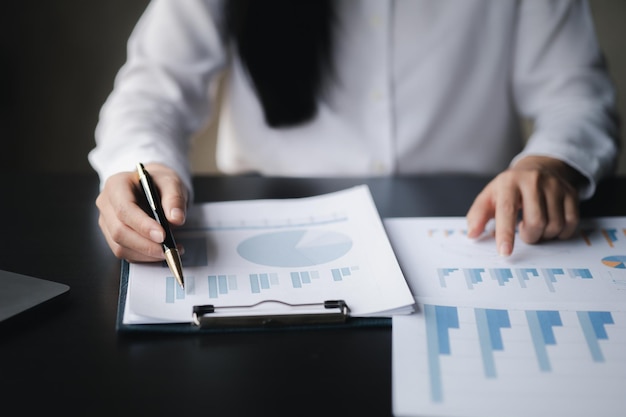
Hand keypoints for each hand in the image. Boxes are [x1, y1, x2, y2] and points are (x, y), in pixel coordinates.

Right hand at [95, 163, 188, 261]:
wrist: (153, 187)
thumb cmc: (159, 183)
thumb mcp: (171, 182)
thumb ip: (174, 198)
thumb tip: (176, 218)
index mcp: (116, 185)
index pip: (124, 209)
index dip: (142, 225)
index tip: (162, 236)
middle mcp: (106, 204)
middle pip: (119, 231)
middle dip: (145, 245)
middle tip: (168, 250)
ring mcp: (106, 222)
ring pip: (120, 246)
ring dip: (146, 254)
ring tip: (169, 251)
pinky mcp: (112, 237)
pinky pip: (125, 253)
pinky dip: (144, 257)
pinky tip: (160, 253)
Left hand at [466, 156, 583, 255]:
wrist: (538, 168)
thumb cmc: (509, 188)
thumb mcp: (489, 197)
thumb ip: (477, 215)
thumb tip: (472, 234)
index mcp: (509, 182)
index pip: (507, 211)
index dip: (506, 234)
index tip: (504, 252)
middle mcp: (533, 181)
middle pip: (536, 222)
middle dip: (529, 236)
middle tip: (524, 232)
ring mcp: (555, 185)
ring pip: (555, 225)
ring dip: (544, 235)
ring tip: (536, 226)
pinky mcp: (571, 192)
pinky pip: (571, 222)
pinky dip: (561, 232)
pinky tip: (551, 225)